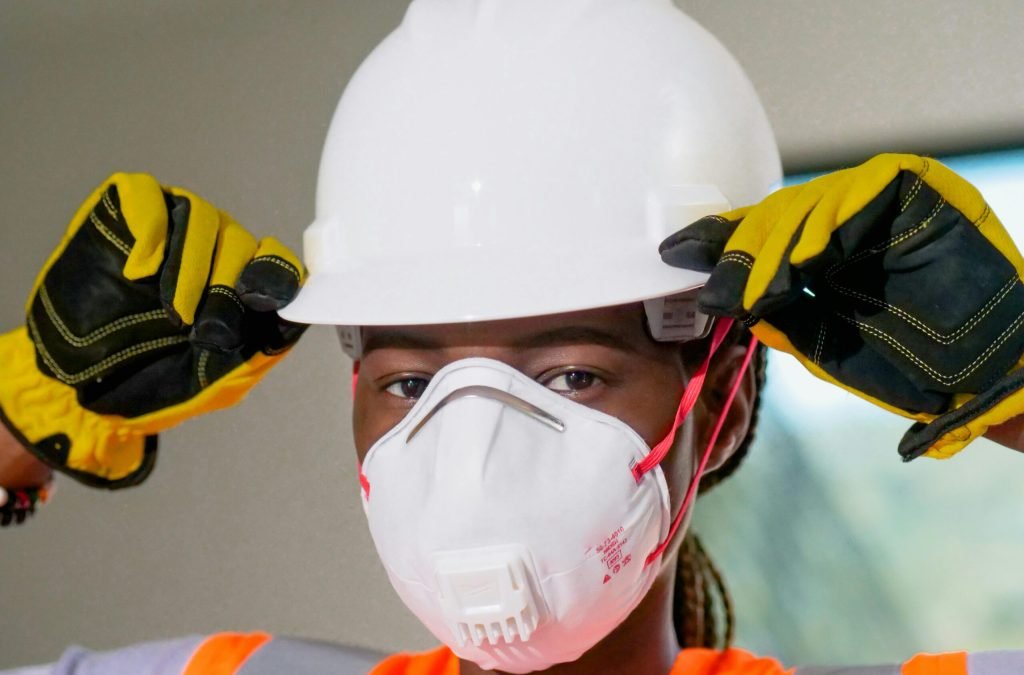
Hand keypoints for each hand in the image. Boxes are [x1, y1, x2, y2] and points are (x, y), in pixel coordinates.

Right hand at [0, 173, 306, 487]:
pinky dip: (150, 228)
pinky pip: (146, 195)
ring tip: (171, 311)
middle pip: (240, 240)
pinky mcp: (125, 211)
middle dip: (223, 285)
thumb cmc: (154, 380)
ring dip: (189, 266)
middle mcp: (214, 248)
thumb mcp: (216, 382)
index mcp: (242, 284)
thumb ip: (258, 352)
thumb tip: (293, 319)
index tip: (258, 301)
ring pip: (200, 216)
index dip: (274, 276)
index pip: (277, 262)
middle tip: (196, 327)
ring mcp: (171, 224)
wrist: (78, 384)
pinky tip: (139, 271)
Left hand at [659, 154, 1023, 460]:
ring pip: (808, 205)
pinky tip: (803, 259)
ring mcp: (878, 199)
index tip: (674, 253)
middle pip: (775, 218)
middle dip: (740, 254)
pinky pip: (861, 192)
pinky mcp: (915, 184)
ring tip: (753, 288)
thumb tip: (723, 295)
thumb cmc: (909, 361)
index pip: (761, 237)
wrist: (990, 372)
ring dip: (775, 249)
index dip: (718, 243)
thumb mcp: (823, 341)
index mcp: (821, 252)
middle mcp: (844, 220)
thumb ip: (778, 314)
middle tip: (713, 288)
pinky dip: (829, 224)